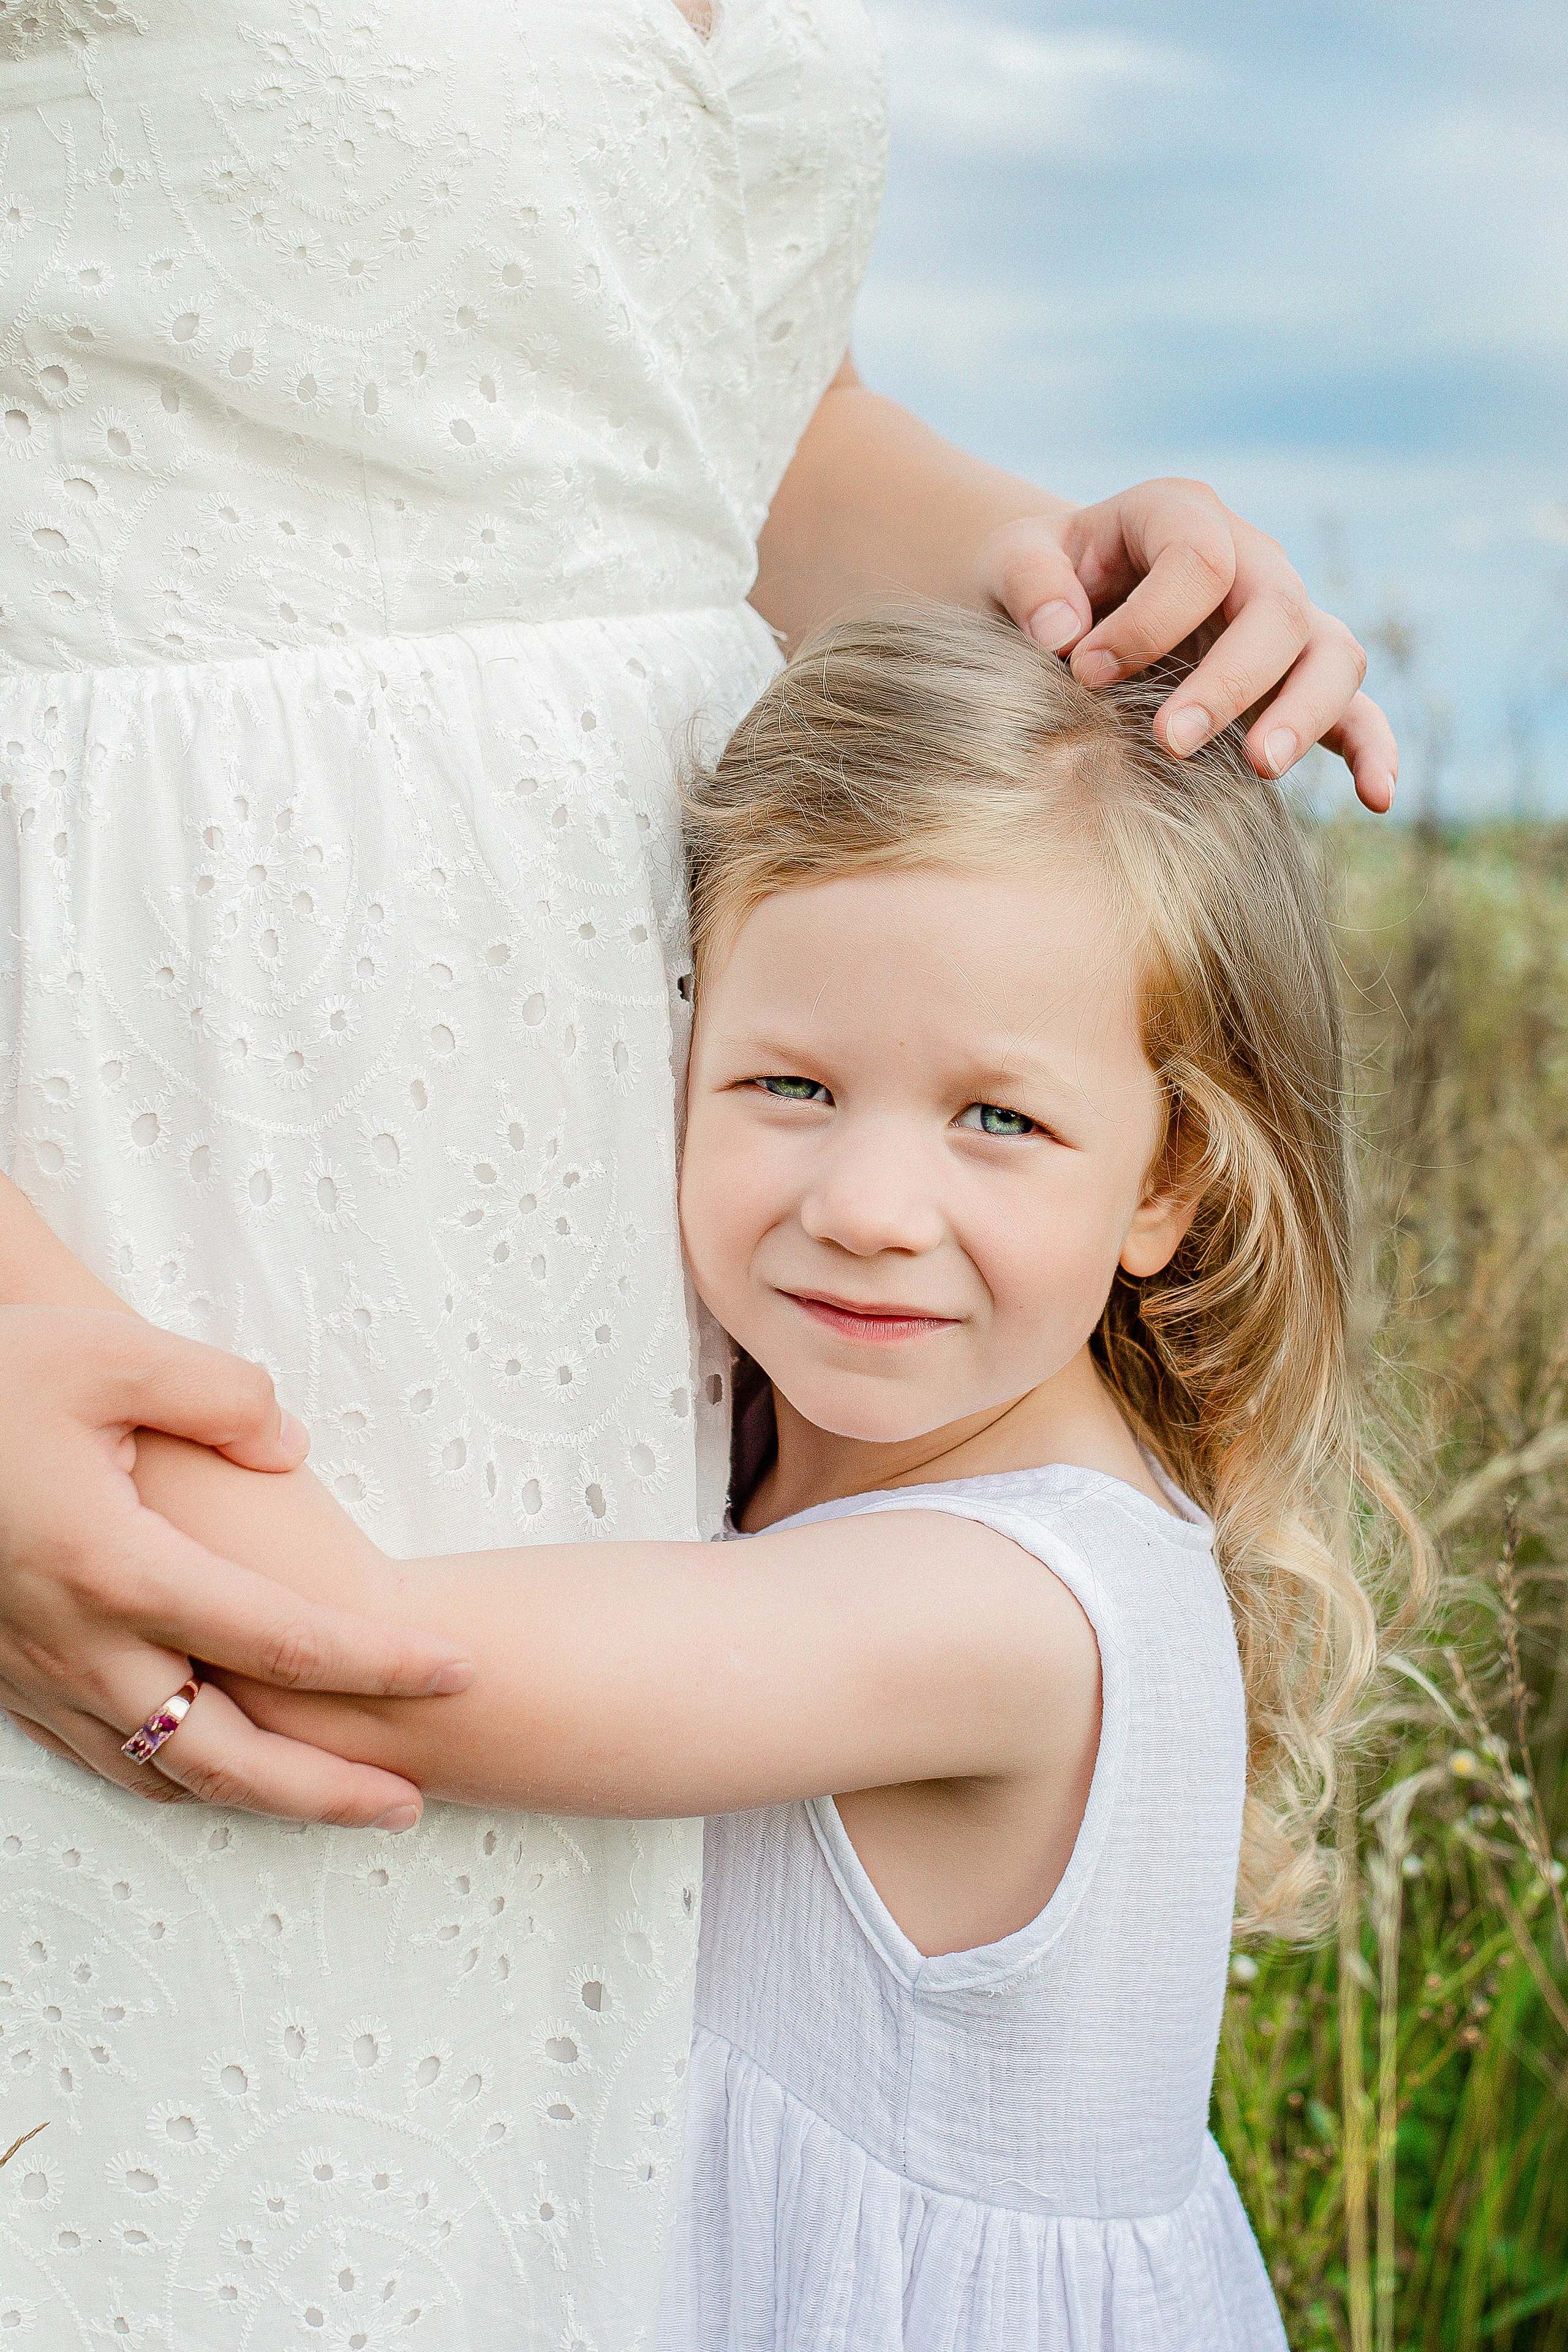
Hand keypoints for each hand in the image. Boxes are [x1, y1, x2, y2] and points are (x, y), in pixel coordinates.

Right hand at [0, 1306, 470, 1824]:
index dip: (385, 1664)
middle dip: (328, 1790)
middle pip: (230, 1756)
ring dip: (255, 1797)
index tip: (460, 1672)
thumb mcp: (110, 1350)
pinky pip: (101, 1757)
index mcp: (121, 1569)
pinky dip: (171, 1777)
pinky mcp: (3, 1677)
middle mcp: (81, 1644)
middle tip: (410, 1803)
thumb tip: (291, 1447)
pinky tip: (209, 1768)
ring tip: (330, 1799)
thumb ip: (222, 1393)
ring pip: (161, 1772)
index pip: (287, 1641)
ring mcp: (35, 1673)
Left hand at [974, 479, 1396, 812]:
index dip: (1146, 622)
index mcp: (1183, 516)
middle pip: (1278, 610)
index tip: (1083, 671)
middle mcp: (1250, 561)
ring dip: (1302, 714)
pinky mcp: (1294, 680)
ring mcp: (1283, 620)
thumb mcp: (1014, 563)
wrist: (1065, 605)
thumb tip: (1062, 631)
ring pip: (1331, 655)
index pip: (1200, 557)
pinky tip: (1375, 799)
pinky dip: (1372, 749)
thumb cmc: (1043, 582)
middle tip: (1168, 743)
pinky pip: (1355, 710)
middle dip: (1227, 682)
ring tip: (1257, 766)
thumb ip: (1029, 581)